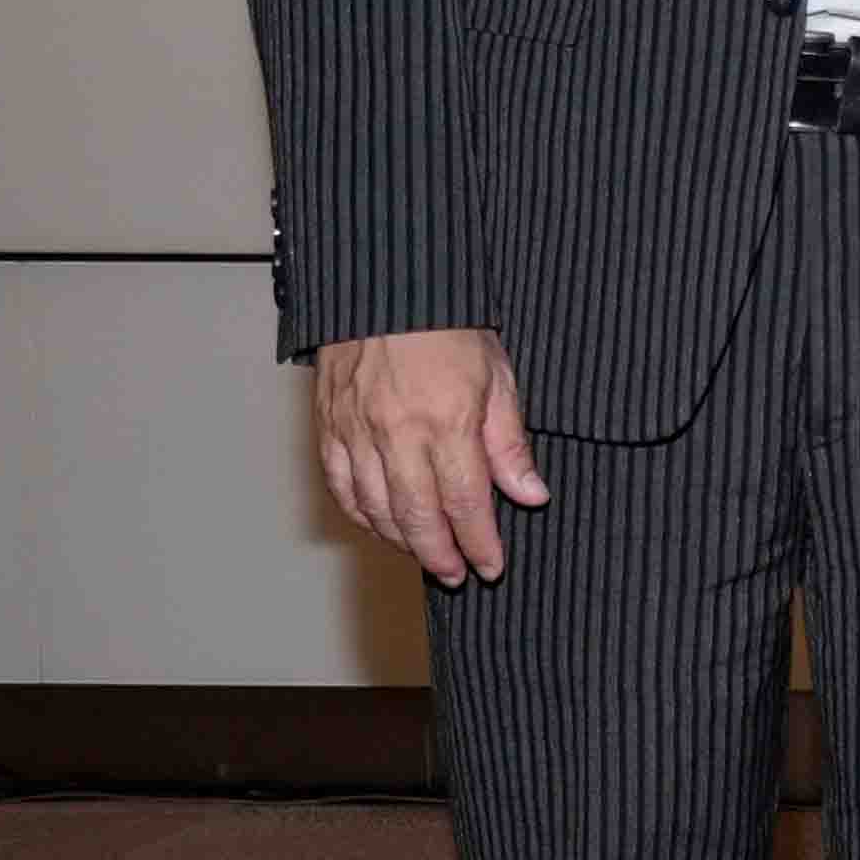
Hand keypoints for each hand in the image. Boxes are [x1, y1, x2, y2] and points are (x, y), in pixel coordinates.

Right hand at [314, 325, 546, 584]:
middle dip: (440, 554)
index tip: (491, 566)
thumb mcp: (499, 376)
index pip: (467, 502)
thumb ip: (509, 442)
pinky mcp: (329, 424)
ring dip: (401, 540)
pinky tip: (379, 524)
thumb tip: (531, 494)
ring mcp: (356, 430)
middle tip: (456, 576)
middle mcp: (396, 433)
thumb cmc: (449, 325)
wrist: (387, 284)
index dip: (479, 542)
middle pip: (417, 515)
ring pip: (375, 507)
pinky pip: (341, 484)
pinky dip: (361, 513)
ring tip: (425, 555)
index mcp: (446, 421)